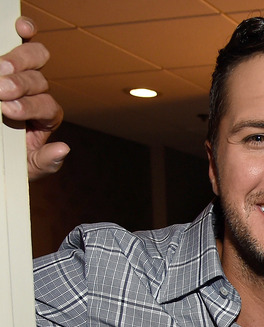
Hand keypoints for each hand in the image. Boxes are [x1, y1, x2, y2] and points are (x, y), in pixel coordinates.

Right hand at [0, 16, 67, 180]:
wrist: (1, 155)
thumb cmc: (12, 158)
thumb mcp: (28, 167)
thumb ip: (45, 162)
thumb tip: (63, 150)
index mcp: (46, 114)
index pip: (46, 107)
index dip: (29, 107)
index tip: (8, 110)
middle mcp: (37, 92)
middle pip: (39, 80)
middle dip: (21, 84)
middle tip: (0, 89)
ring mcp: (22, 74)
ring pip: (32, 59)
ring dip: (17, 60)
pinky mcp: (8, 64)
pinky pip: (20, 42)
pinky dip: (23, 32)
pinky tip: (20, 27)